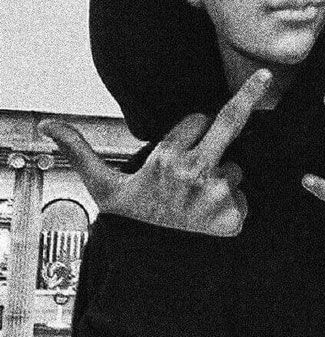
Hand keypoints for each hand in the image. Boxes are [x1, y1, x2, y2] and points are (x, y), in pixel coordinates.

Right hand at [38, 68, 272, 236]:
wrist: (150, 262)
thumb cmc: (132, 210)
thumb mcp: (102, 181)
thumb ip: (78, 149)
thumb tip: (46, 124)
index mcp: (167, 158)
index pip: (198, 119)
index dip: (192, 128)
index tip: (178, 149)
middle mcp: (194, 172)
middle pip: (230, 123)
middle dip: (249, 95)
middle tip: (265, 74)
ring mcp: (217, 196)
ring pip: (235, 169)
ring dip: (223, 178)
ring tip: (197, 199)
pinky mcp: (234, 219)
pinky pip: (244, 198)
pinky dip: (233, 205)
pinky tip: (211, 217)